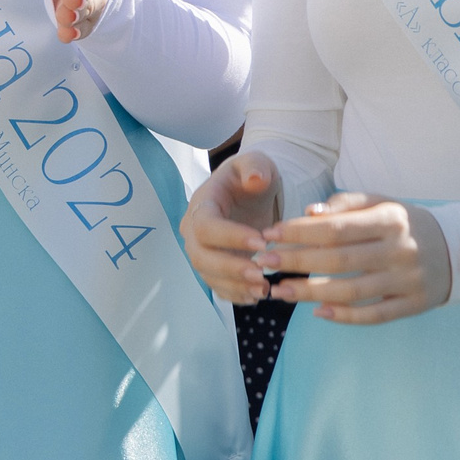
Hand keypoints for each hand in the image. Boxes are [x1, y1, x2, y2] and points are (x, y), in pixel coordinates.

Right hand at [181, 150, 281, 303]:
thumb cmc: (252, 177)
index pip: (206, 224)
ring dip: (234, 285)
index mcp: (203, 203)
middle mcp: (195, 229)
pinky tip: (256, 297)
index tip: (262, 242)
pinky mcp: (213, 267)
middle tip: (260, 274)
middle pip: (201, 255)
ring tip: (264, 289)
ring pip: (208, 274)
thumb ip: (256, 167)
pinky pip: (217, 286)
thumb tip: (256, 180)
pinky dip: (235, 295)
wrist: (250, 194)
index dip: (230, 236)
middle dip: (229, 268)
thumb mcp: (258, 163)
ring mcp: (202, 250)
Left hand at [255, 192, 451, 324]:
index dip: (299, 232)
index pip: (336, 227)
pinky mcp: (413, 305)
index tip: (269, 234)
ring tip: (279, 292)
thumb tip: (306, 213)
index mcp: (389, 219)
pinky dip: (345, 317)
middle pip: (339, 259)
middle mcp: (399, 249)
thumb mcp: (381, 202)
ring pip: (352, 291)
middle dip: (297, 262)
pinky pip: (375, 315)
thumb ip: (344, 205)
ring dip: (311, 293)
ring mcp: (408, 280)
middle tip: (264, 263)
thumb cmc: (405, 223)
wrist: (459, 250)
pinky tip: (318, 313)